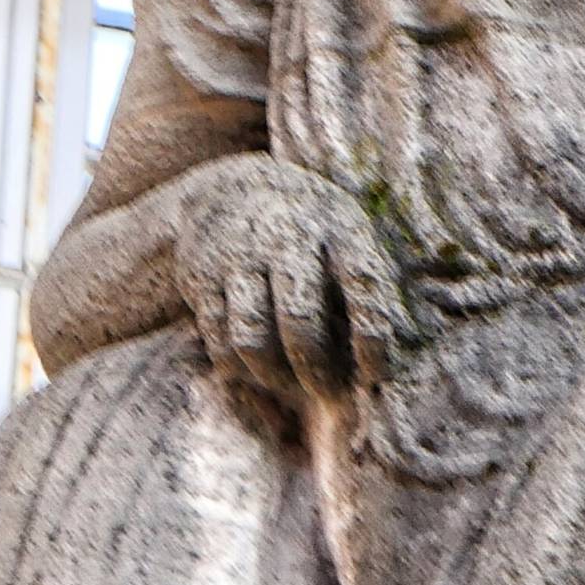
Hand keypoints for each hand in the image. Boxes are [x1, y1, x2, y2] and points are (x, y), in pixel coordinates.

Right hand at [171, 157, 406, 403]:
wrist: (232, 191)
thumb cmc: (314, 233)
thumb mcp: (350, 236)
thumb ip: (371, 288)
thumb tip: (382, 366)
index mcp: (339, 228)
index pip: (363, 285)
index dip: (371, 336)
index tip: (375, 375)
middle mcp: (288, 237)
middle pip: (300, 320)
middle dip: (315, 369)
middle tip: (328, 393)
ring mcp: (240, 255)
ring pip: (253, 338)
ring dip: (273, 375)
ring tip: (288, 386)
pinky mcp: (202, 275)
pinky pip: (219, 339)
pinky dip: (237, 366)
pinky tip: (254, 370)